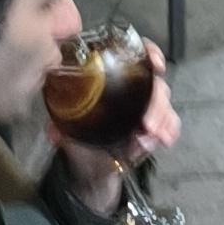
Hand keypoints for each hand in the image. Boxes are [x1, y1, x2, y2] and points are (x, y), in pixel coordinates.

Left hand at [55, 42, 176, 203]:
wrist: (91, 170)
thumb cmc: (81, 142)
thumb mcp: (68, 131)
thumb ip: (61, 128)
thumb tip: (53, 129)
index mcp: (112, 82)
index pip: (133, 57)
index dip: (147, 54)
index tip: (155, 63)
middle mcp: (131, 91)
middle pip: (153, 83)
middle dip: (155, 102)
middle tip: (147, 123)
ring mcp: (144, 108)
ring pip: (163, 103)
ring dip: (162, 119)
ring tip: (153, 136)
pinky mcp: (154, 127)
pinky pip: (169, 122)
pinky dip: (169, 129)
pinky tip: (165, 139)